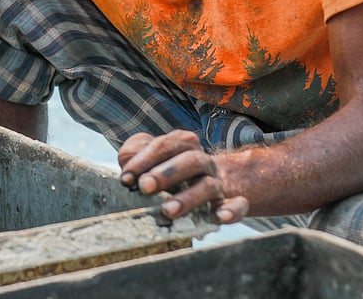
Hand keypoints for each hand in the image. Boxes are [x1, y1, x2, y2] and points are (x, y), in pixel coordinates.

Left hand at [118, 131, 248, 223]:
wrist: (206, 181)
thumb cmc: (167, 168)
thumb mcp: (150, 156)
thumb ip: (135, 153)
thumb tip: (127, 167)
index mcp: (183, 144)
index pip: (166, 145)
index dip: (144, 159)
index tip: (126, 177)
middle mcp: (202, 161)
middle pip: (190, 160)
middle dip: (166, 173)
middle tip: (144, 186)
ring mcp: (216, 182)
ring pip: (208, 186)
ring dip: (188, 198)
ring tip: (167, 210)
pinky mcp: (228, 204)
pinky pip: (236, 206)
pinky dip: (231, 211)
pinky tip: (219, 218)